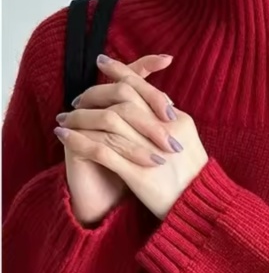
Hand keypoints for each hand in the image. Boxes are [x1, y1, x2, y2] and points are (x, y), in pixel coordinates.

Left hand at [54, 55, 208, 220]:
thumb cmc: (195, 180)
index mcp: (178, 121)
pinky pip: (102, 151)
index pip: (145, 87)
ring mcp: (150, 152)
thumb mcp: (190, 144)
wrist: (200, 210)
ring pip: (109, 121)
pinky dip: (80, 141)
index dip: (122, 71)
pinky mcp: (138, 174)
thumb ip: (171, 122)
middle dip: (95, 94)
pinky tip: (64, 138)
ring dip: (81, 118)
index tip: (102, 62)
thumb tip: (156, 101)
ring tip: (64, 119)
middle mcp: (164, 132)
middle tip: (78, 98)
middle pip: (123, 99)